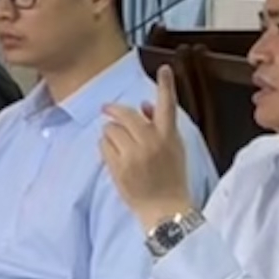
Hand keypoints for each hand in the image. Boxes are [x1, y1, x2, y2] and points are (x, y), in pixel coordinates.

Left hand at [100, 68, 196, 230]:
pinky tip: (114, 157)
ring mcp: (132, 155)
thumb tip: (144, 106)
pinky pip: (103, 145)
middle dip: (115, 110)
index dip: (166, 86)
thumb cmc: (171, 178)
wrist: (164, 209)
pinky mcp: (118, 167)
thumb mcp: (175, 149)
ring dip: (111, 132)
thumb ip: (160, 125)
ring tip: (120, 145)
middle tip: (108, 109)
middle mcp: (150, 142)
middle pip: (126, 114)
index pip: (168, 105)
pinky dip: (105, 147)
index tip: (165, 69)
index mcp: (168, 136)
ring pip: (110, 128)